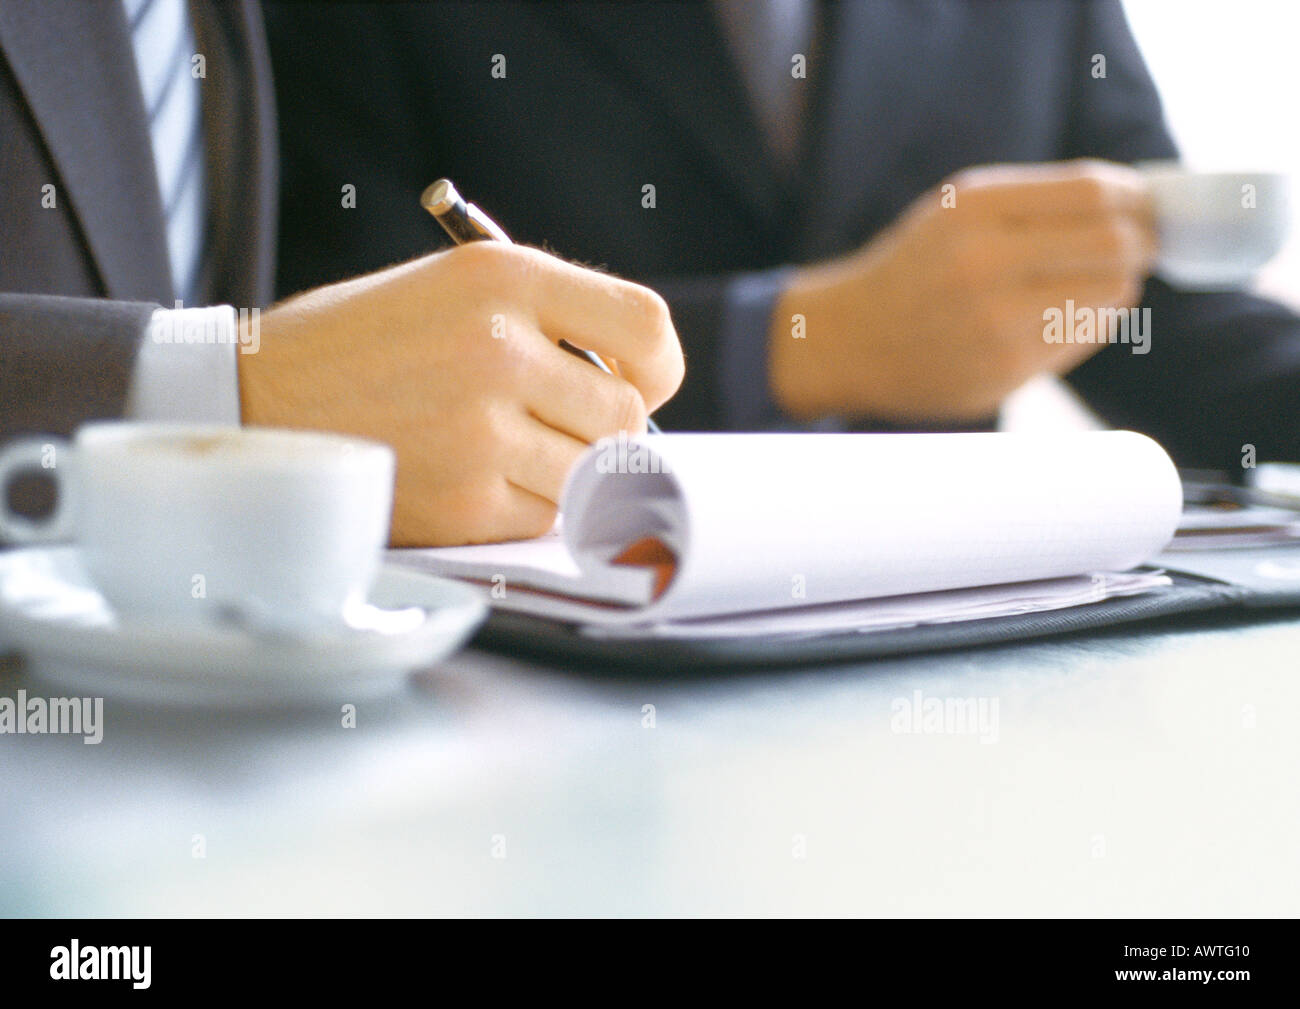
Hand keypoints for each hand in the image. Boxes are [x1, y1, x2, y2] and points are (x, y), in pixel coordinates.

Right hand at [238, 243, 682, 544]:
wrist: (253, 398)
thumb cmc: (363, 343)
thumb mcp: (451, 286)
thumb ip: (549, 320)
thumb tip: (641, 385)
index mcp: (503, 276)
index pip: (648, 327)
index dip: (657, 367)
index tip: (638, 383)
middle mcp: (499, 347)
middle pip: (628, 415)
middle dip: (601, 428)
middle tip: (552, 425)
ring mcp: (483, 429)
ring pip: (592, 472)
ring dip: (563, 472)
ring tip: (498, 448)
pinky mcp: (465, 499)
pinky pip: (544, 515)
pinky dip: (521, 507)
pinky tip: (468, 477)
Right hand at [768, 159, 1156, 420]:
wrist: (849, 340)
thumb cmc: (915, 268)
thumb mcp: (958, 211)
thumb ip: (1037, 201)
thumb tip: (1137, 205)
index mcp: (973, 208)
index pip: (1093, 191)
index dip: (1135, 198)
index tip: (1144, 206)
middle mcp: (984, 262)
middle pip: (1114, 245)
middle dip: (1141, 244)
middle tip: (1141, 247)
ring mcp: (995, 321)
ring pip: (1110, 296)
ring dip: (1116, 288)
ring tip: (1090, 285)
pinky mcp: (1004, 369)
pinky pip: (1083, 338)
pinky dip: (1086, 324)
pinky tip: (1054, 319)